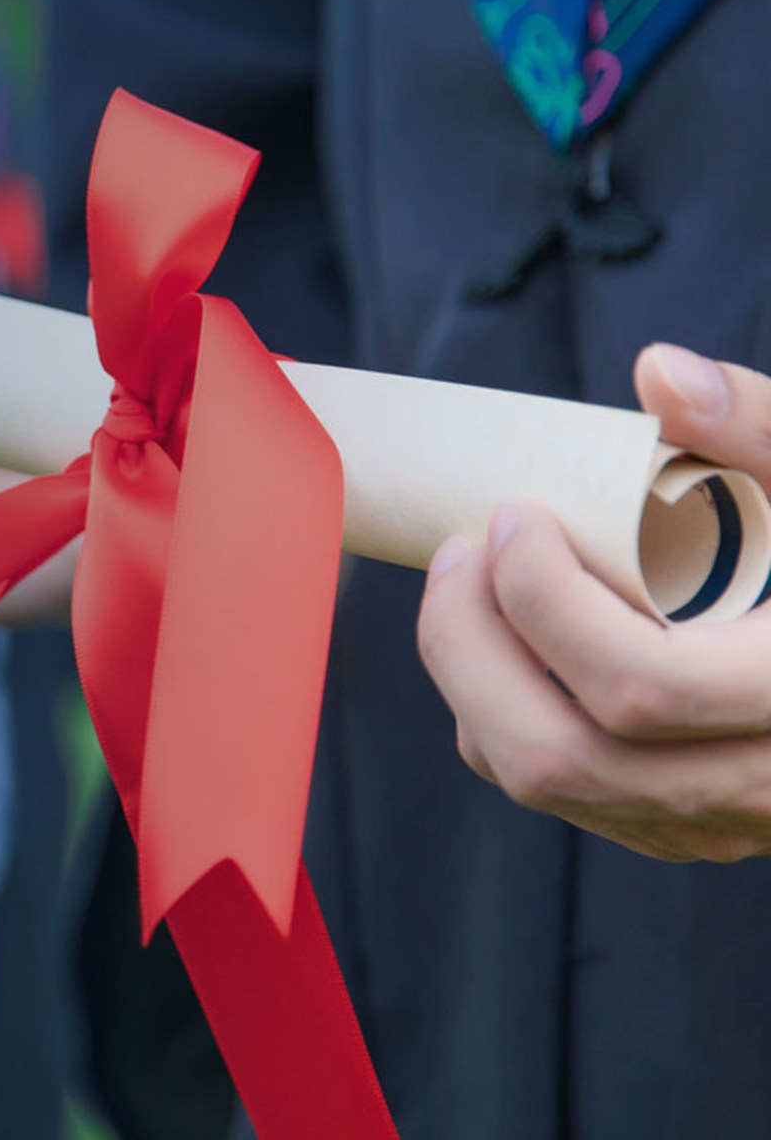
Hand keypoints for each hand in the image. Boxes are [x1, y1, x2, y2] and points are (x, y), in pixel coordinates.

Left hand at [417, 344, 770, 861]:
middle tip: (460, 551)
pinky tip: (506, 639)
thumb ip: (760, 429)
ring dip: (470, 677)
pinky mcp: (674, 829)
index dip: (545, 600)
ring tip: (468, 584)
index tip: (516, 515)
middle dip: (470, 646)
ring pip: (541, 782)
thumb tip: (658, 372)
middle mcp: (753, 789)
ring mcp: (709, 824)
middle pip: (558, 756)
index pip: (639, 687)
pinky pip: (553, 789)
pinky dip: (498, 710)